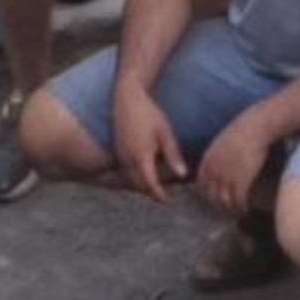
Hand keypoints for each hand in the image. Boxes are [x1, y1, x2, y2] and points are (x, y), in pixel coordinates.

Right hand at [113, 79, 186, 203]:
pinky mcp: (117, 151)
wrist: (127, 99)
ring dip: (141, 184)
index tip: (168, 200)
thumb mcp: (165, 133)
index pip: (150, 184)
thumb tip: (182, 175)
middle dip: (150, 192)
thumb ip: (173, 155)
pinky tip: (145, 171)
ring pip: (130, 179)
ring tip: (156, 186)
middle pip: (139, 185)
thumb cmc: (149, 114)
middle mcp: (128, 159)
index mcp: (141, 156)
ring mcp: (120, 155)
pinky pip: (125, 170)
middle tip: (164, 196)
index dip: (159, 194)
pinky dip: (135, 175)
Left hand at [193, 105, 281, 218]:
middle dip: (216, 206)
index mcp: (207, 161)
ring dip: (229, 209)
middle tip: (223, 211)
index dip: (205, 195)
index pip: (200, 185)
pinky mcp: (241, 181)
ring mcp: (227, 177)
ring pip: (224, 201)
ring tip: (235, 213)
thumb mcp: (222, 142)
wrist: (255, 128)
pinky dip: (241, 207)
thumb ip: (217, 155)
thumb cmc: (242, 131)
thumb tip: (218, 165)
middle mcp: (214, 171)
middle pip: (210, 196)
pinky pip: (238, 200)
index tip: (210, 200)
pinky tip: (245, 209)